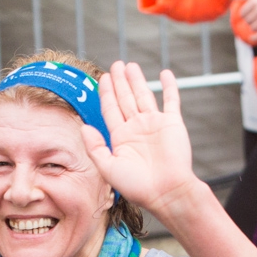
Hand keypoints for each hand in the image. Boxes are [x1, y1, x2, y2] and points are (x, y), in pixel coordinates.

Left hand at [82, 61, 207, 222]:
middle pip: (125, 98)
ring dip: (137, 80)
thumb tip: (84, 127)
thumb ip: (95, 147)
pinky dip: (169, 87)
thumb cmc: (138, 186)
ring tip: (130, 66)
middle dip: (120, 82)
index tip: (103, 78)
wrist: (167, 192)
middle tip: (116, 65)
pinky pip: (171, 101)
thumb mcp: (108, 168)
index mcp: (121, 137)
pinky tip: (165, 74)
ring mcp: (155, 124)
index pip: (110, 109)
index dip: (106, 93)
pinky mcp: (173, 124)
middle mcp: (137, 128)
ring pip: (144, 95)